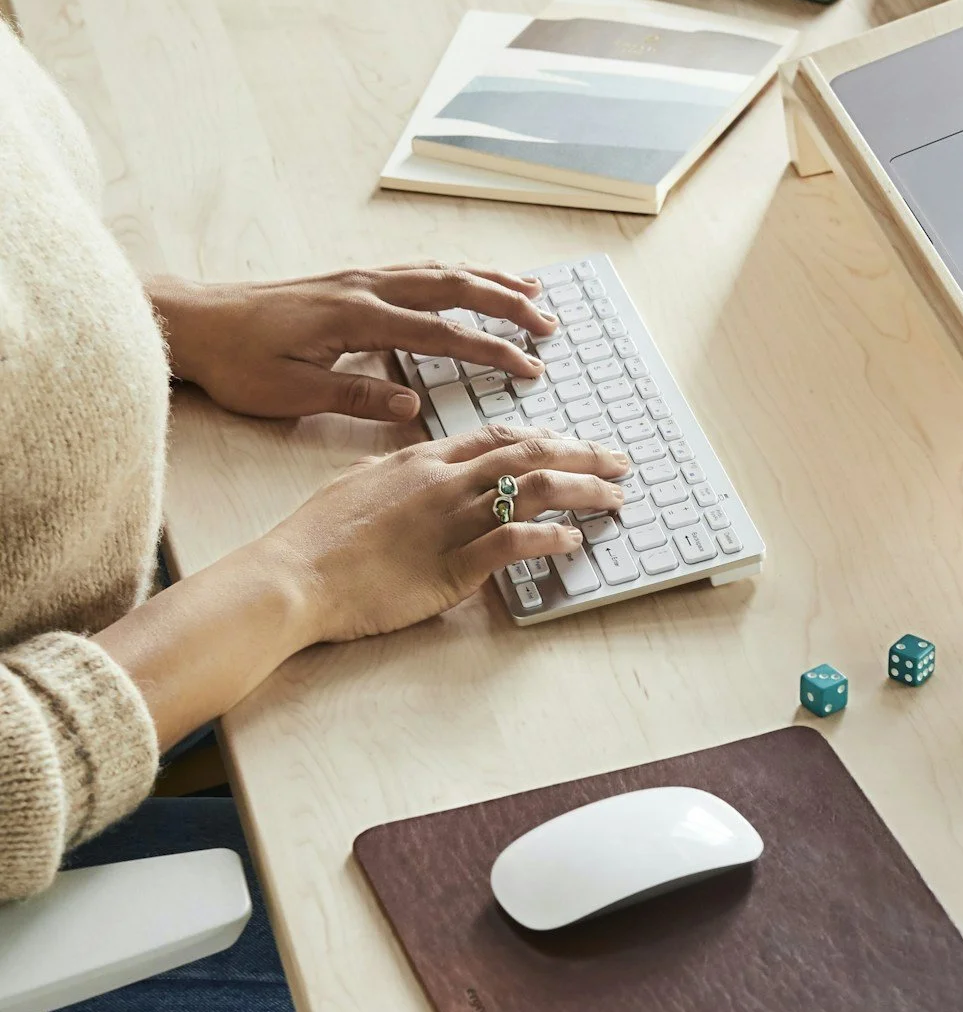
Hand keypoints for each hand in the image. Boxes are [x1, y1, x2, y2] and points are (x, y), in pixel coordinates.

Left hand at [150, 265, 559, 423]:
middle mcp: (364, 289)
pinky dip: (455, 273)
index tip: (528, 367)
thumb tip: (411, 401)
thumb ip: (355, 394)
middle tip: (548, 324)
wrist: (196, 322)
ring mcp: (358, 279)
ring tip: (531, 292)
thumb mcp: (291, 392)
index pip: (441, 332)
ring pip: (438, 271)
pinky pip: (416, 270)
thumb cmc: (238, 362)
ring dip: (488, 280)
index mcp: (356, 319)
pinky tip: (471, 280)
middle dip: (506, 304)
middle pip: (452, 287)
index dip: (491, 350)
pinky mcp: (350, 281)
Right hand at [260, 422, 629, 645]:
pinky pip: (514, 543)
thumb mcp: (358, 483)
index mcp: (422, 460)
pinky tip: (574, 541)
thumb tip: (418, 467)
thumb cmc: (316, 537)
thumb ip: (398, 473)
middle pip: (529, 455)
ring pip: (533, 491)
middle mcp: (443, 481)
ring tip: (615, 499)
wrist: (294, 575)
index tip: (574, 444)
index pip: (498, 437)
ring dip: (582, 493)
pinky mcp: (453, 566)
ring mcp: (450, 521)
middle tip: (619, 463)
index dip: (545, 438)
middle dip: (583, 456)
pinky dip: (551, 538)